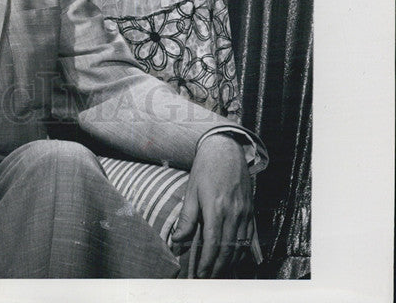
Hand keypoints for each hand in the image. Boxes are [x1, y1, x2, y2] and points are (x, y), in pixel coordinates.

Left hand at [171, 134, 254, 277]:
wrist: (226, 149)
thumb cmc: (206, 168)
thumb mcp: (191, 190)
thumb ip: (186, 218)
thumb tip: (177, 241)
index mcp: (216, 208)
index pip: (212, 244)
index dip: (207, 263)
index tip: (200, 275)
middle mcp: (233, 213)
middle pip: (227, 250)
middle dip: (217, 268)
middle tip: (208, 280)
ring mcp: (245, 213)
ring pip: (240, 247)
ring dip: (231, 263)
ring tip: (220, 274)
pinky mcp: (251, 211)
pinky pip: (251, 237)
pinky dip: (247, 252)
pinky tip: (243, 261)